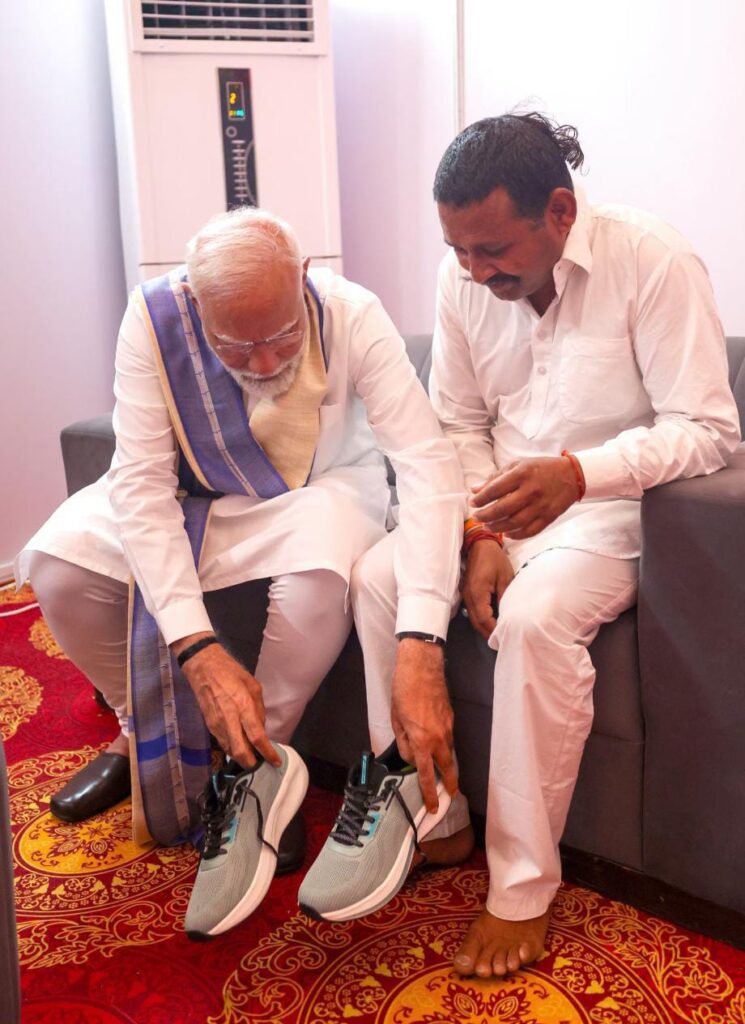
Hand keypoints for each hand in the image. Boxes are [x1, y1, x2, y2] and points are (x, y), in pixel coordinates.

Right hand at [172, 633, 279, 769]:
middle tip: (262, 765)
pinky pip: (223, 743)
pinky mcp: (210, 726)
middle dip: (252, 763)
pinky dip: (233, 749)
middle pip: (241, 751)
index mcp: (243, 706)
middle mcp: (229, 719)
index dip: (267, 752)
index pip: (257, 737)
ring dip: (242, 758)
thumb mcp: (253, 686)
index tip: (275, 762)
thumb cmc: (231, 673)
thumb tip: (261, 728)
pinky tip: (241, 748)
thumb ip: (259, 709)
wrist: (203, 668)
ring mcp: (217, 724)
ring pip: (230, 750)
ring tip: (254, 759)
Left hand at [391, 639, 457, 813]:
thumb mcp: (396, 720)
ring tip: (442, 773)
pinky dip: (444, 746)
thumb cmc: (404, 691)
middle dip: (450, 785)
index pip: (426, 774)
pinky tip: (437, 745)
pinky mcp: (451, 718)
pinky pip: (449, 738)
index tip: (432, 807)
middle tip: (449, 796)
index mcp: (421, 740)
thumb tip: (410, 756)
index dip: (429, 794)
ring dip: (446, 764)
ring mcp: (448, 727)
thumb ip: (404, 742)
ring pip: (449, 752)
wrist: (422, 666)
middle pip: (448, 769)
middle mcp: (438, 737)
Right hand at [461, 540, 514, 640]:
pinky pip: (473, 612)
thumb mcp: (505, 578)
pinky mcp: (467, 594)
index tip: (505, 637)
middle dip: (488, 633)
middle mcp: (469, 597)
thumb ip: (504, 598)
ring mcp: (466, 596)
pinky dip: (482, 619)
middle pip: (477, 623)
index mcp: (478, 593)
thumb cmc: (494, 559)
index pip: (484, 620)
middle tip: (502, 640)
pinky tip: (492, 621)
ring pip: (474, 619)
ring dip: (485, 628)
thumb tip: (507, 617)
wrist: (479, 545)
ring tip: (498, 633)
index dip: (494, 631)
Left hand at [471, 456, 581, 537]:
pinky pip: (530, 531)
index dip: (481, 499)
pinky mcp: (549, 516)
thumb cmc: (541, 469)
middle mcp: (531, 490)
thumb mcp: (518, 465)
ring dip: (497, 527)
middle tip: (477, 518)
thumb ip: (496, 478)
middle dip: (485, 516)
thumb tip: (474, 490)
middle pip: (503, 509)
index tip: (473, 503)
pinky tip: (506, 533)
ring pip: (514, 523)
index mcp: (522, 474)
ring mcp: (541, 505)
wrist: (572, 475)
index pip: (495, 489)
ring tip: (488, 526)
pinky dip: (516, 535)